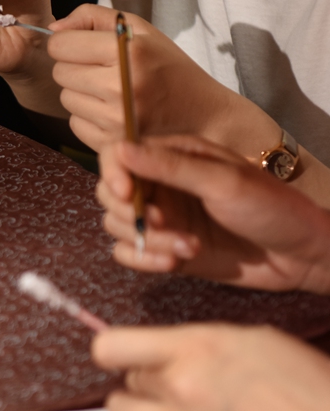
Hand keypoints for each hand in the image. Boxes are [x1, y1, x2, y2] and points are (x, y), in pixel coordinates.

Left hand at [49, 5, 236, 150]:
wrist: (204, 117)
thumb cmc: (168, 69)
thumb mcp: (141, 30)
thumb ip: (93, 17)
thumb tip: (52, 27)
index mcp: (128, 52)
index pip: (60, 45)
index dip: (69, 44)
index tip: (87, 48)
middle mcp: (120, 86)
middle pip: (59, 72)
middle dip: (76, 68)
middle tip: (104, 70)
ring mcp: (116, 119)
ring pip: (65, 98)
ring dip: (82, 93)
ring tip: (112, 91)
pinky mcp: (113, 144)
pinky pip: (75, 124)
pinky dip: (88, 117)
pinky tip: (114, 111)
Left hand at [93, 324, 329, 410]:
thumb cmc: (311, 389)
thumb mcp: (256, 343)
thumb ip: (201, 345)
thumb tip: (171, 351)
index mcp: (196, 349)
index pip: (111, 347)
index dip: (114, 353)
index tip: (124, 357)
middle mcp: (181, 390)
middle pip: (125, 386)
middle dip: (146, 387)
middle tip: (178, 391)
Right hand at [97, 135, 329, 292]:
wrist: (302, 256)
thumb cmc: (272, 208)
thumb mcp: (223, 181)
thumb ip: (170, 167)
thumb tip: (121, 149)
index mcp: (173, 156)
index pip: (118, 154)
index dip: (113, 172)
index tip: (128, 194)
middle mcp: (161, 185)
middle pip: (109, 193)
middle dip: (132, 212)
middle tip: (166, 222)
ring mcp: (162, 218)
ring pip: (117, 225)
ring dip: (147, 240)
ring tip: (188, 246)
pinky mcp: (164, 248)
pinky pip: (128, 253)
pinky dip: (144, 259)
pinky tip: (176, 261)